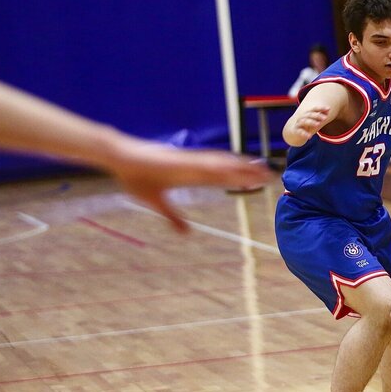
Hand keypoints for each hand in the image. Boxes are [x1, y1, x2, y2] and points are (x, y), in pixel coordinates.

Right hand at [111, 140, 271, 231]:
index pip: (222, 178)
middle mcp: (194, 166)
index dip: (240, 180)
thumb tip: (186, 233)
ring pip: (221, 165)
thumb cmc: (135, 176)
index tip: (258, 183)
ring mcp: (188, 162)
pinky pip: (203, 162)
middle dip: (249, 173)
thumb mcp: (157, 203)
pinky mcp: (179, 160)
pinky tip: (235, 166)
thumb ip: (173, 217)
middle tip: (271, 176)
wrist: (119, 158)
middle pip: (228, 170)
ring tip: (261, 171)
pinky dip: (219, 164)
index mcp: (190, 174)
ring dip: (241, 167)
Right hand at [290, 106, 330, 142]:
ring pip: (304, 121)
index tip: (328, 108)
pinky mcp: (296, 131)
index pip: (314, 109)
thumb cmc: (306, 125)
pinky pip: (300, 132)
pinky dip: (304, 134)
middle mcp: (302, 117)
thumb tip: (329, 109)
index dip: (321, 108)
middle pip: (309, 115)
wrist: (293, 132)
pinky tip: (310, 136)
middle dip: (317, 116)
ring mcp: (298, 123)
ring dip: (311, 122)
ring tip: (318, 124)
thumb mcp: (313, 120)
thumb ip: (320, 115)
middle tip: (325, 118)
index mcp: (307, 114)